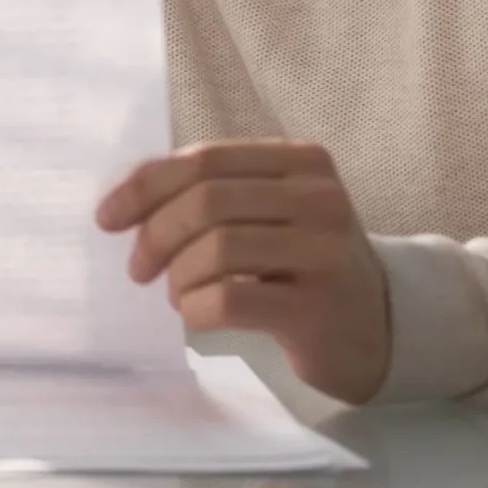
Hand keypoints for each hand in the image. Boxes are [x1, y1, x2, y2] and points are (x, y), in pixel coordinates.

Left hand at [96, 139, 391, 404]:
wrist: (379, 327)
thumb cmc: (304, 265)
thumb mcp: (270, 213)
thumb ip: (212, 194)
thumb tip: (123, 203)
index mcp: (302, 161)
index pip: (205, 159)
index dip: (145, 186)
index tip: (108, 217)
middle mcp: (320, 198)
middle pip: (205, 201)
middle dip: (155, 235)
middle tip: (138, 268)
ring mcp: (325, 252)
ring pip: (216, 248)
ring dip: (177, 277)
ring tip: (177, 294)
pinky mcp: (318, 307)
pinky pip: (231, 298)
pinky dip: (197, 308)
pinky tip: (198, 315)